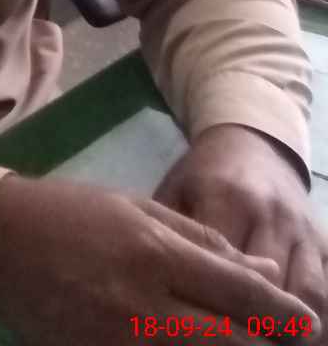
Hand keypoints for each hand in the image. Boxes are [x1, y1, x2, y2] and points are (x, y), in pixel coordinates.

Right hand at [0, 173, 321, 344]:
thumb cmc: (72, 213)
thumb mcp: (138, 210)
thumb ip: (202, 241)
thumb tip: (262, 270)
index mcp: (156, 254)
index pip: (239, 292)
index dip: (281, 313)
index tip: (307, 323)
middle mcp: (143, 305)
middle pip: (229, 342)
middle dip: (263, 345)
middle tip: (287, 343)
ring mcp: (120, 342)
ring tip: (242, 344)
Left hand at [154, 123, 327, 318]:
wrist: (250, 143)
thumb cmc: (202, 174)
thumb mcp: (176, 192)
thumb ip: (171, 237)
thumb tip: (157, 287)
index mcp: (226, 199)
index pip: (227, 267)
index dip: (217, 307)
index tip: (200, 330)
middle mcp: (271, 215)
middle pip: (271, 287)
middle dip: (258, 326)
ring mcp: (302, 229)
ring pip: (309, 294)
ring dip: (294, 332)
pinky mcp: (323, 239)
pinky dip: (320, 317)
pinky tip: (301, 338)